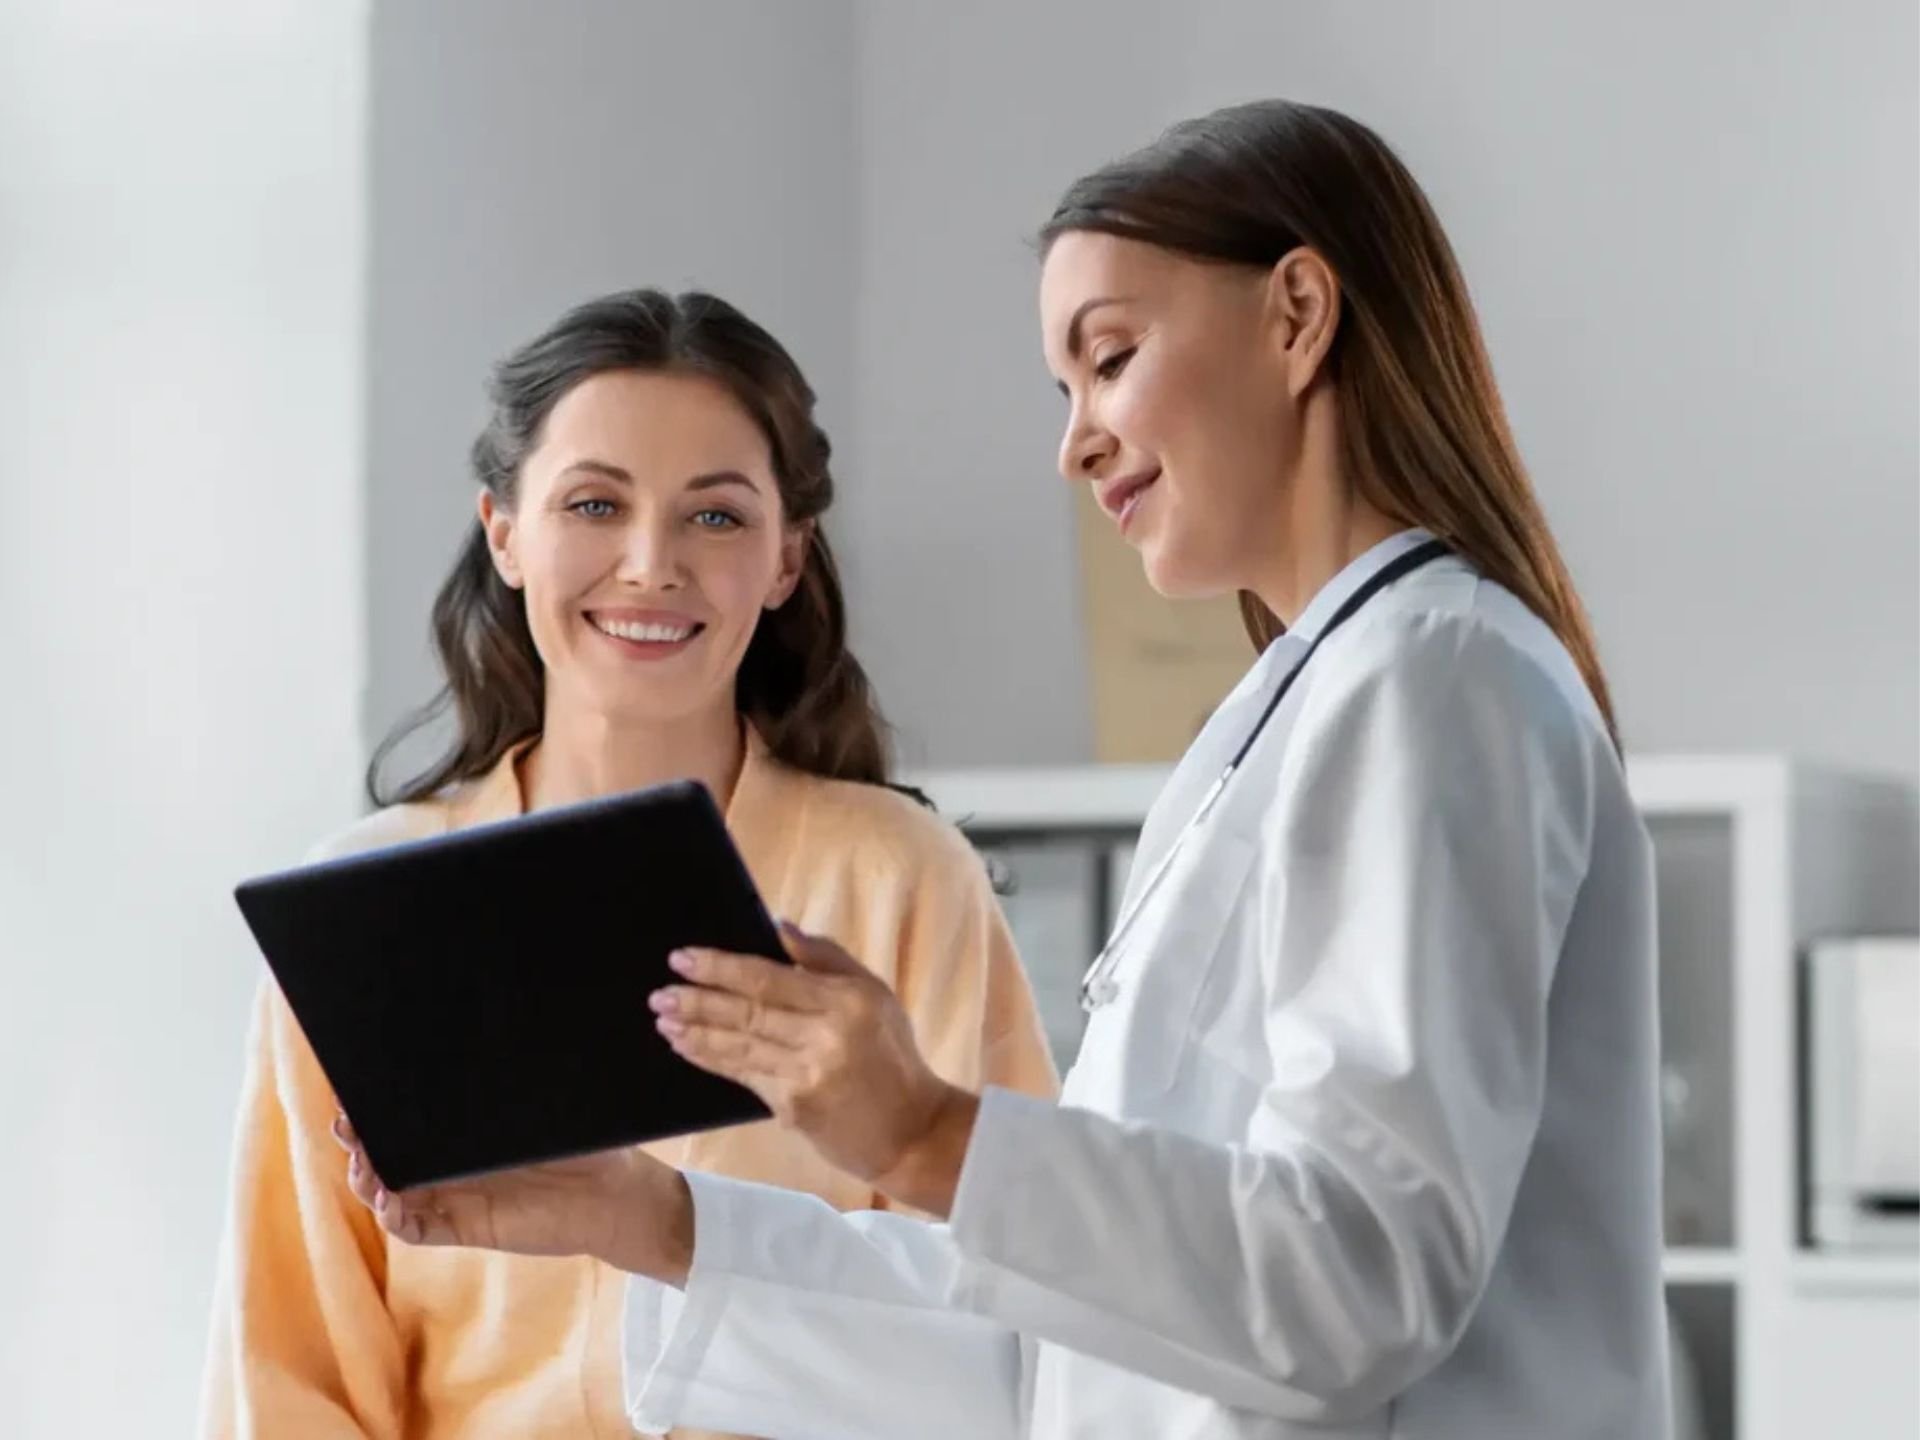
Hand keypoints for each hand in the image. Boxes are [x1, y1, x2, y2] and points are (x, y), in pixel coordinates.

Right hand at [331, 1113, 694, 1284]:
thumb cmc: (583, 1140)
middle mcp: (450, 1166)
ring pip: (389, 1194)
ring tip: (361, 1161)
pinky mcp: (466, 1228)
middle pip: (386, 1156)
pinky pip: (416, 1229)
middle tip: (346, 1121)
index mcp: (463, 1135)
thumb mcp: (540, 1103)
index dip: (376, 1109)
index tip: (354, 1089)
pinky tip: (387, 1198)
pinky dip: (394, 1217)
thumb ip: (510, 1080)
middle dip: (358, 1140)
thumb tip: (484, 1032)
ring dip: (367, 1179)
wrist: (614, 1191)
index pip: (408, 1120)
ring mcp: (454, 1199)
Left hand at [650, 921, 978, 1214]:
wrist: (911, 1130)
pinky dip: (711, 1060)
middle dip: (696, 1000)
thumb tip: (778, 928)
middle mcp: (823, 1035)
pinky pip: (743, 1076)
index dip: (721, 967)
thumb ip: (826, 958)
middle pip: (746, 1011)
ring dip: (695, 1032)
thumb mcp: (875, 994)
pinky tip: (688, 1048)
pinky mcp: (792, 1108)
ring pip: (737, 1045)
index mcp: (844, 1000)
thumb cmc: (892, 1056)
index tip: (682, 958)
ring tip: (663, 1020)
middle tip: (659, 992)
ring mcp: (805, 1075)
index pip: (768, 978)